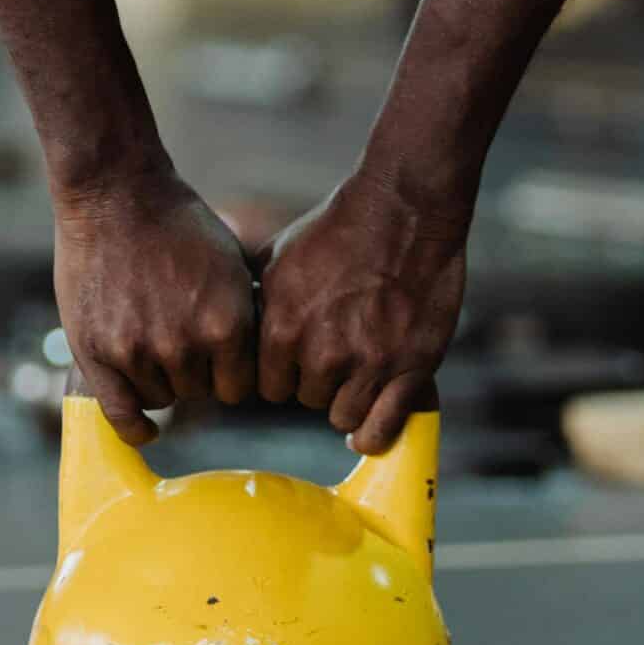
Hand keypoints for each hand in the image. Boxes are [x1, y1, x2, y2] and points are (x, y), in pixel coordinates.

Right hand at [53, 166, 259, 445]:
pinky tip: (146, 428)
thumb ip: (245, 318)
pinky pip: (121, 414)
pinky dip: (135, 426)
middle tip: (176, 335)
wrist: (116, 194)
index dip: (230, 372)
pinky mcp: (97, 354)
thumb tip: (267, 361)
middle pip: (200, 393)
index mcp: (228, 324)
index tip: (219, 358)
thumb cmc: (179, 224)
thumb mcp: (233, 266)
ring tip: (151, 340)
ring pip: (161, 398)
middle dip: (194, 370)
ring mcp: (138, 352)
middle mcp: (186, 345)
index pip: (240, 387)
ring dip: (160, 380)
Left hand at [256, 171, 467, 454]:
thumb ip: (257, 304)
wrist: (403, 209)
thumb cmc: (337, 228)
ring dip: (347, 400)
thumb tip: (232, 326)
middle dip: (317, 381)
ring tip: (357, 375)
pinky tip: (367, 431)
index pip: (268, 386)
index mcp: (282, 329)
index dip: (283, 374)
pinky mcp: (410, 368)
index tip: (297, 361)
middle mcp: (322, 352)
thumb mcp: (277, 259)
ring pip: (342, 416)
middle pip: (305, 400)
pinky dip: (374, 434)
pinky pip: (382, 428)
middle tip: (337, 353)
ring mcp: (369, 363)